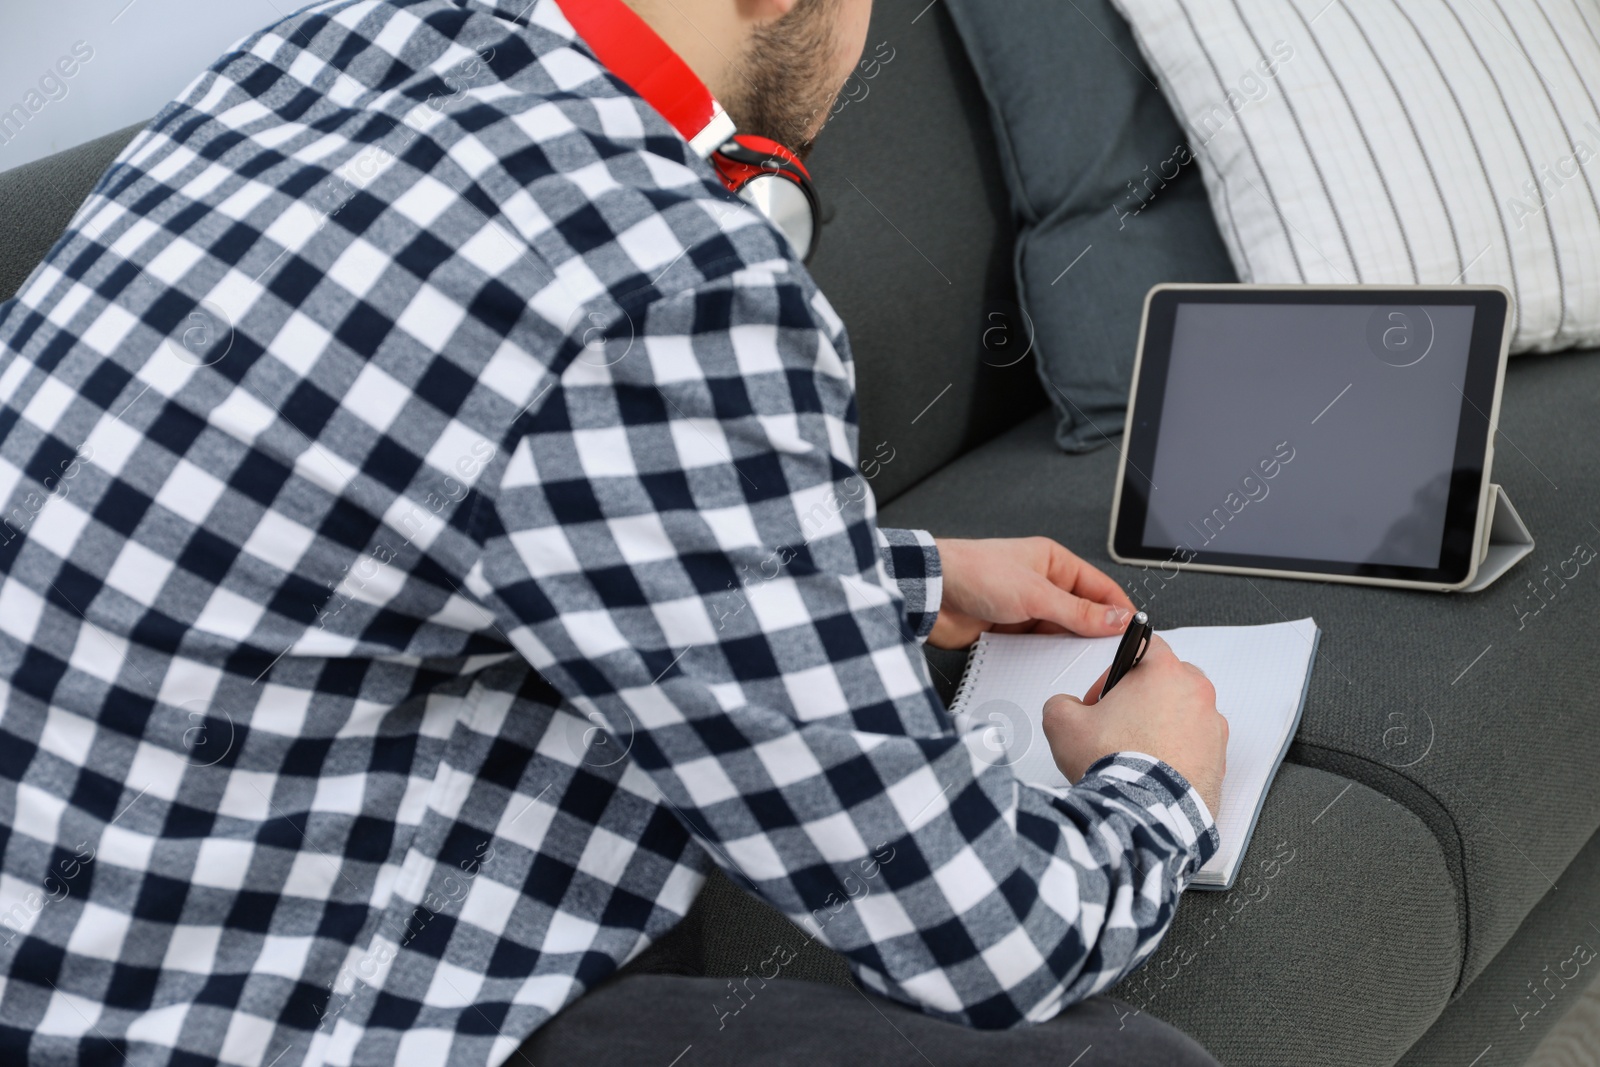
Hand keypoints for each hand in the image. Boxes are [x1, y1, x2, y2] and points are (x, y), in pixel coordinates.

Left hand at [928, 537, 1135, 649]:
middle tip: (1110, 657)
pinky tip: (1050, 669)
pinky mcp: (1008, 633)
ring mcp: (1024, 609)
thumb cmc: (974, 572)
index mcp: (1053, 562)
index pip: (1100, 588)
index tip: (1135, 633)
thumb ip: (1078, 611)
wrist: (928, 593)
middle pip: (1081, 614)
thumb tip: (1116, 619)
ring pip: (1059, 635)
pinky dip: (1043, 660)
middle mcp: (1041, 585)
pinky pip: (1036, 650)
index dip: (1119, 610)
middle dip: (1094, 635)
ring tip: (1080, 666)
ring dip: (1066, 649)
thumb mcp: (1036, 593)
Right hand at [1040, 635, 1227, 817]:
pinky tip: (1153, 769)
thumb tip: (1066, 707)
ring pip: (1186, 714)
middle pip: (1170, 680)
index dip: (1120, 666)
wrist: (1142, 812)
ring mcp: (1212, 729)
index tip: (1110, 688)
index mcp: (1164, 673)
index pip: (1146, 644)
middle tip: (1119, 721)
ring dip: (1163, 725)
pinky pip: (1197, 746)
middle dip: (1145, 697)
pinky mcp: (1219, 760)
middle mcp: (1196, 695)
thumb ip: (1063, 702)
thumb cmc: (1115, 765)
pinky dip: (1179, 753)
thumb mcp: (1063, 723)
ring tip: (1136, 751)